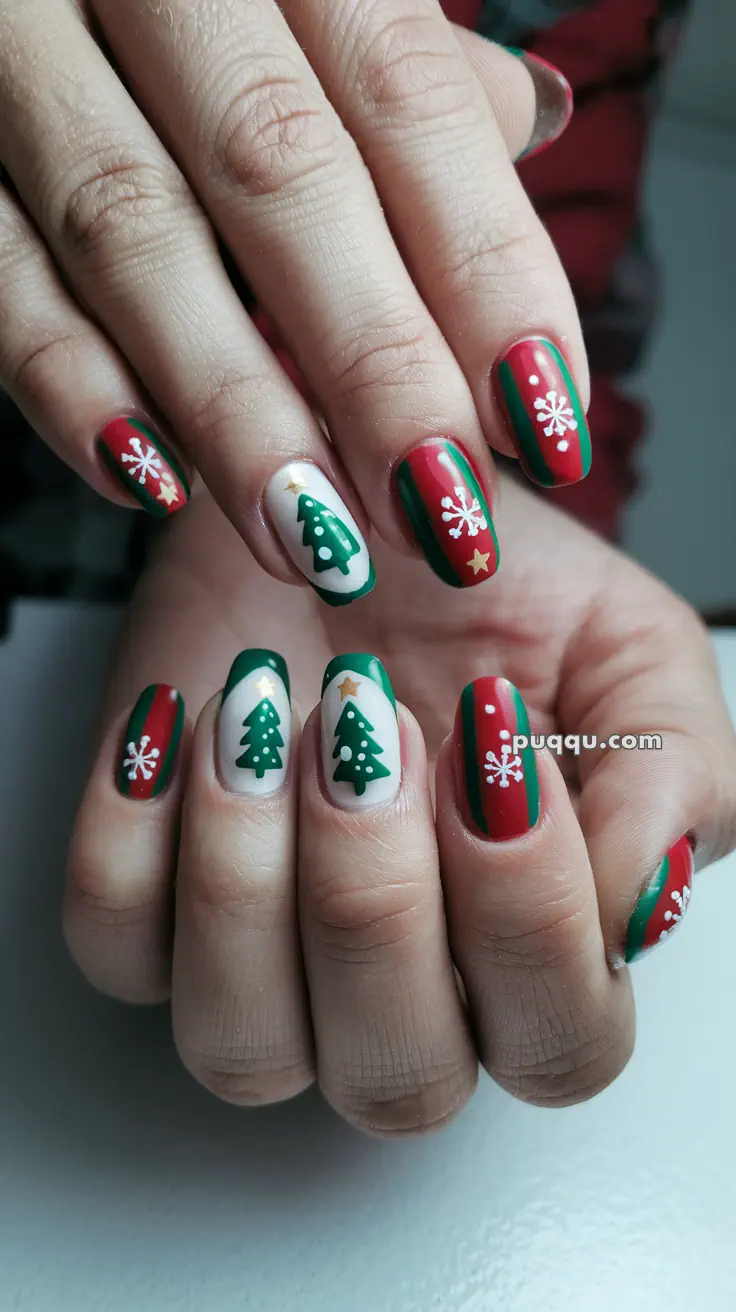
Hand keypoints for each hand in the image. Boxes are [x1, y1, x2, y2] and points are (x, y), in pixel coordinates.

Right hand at [0, 0, 581, 606]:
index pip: (408, 99)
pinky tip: (151, 483)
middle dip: (372, 362)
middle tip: (439, 512)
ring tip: (317, 540)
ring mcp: (21, 49)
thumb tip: (533, 120)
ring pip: (132, 232)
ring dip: (234, 408)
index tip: (543, 425)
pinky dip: (69, 384)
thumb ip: (407, 62)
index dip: (486, 270)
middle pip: (281, 172)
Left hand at [63, 478, 735, 1133]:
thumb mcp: (632, 653)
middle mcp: (405, 994)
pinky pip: (114, 944)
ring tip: (269, 711)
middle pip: (397, 1079)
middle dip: (377, 899)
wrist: (352, 505)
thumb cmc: (492, 593)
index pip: (558, 1043)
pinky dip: (135, 829)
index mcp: (540, 954)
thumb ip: (676, 778)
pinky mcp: (150, 907)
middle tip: (373, 724)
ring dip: (249, 876)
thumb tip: (640, 907)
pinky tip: (184, 718)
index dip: (528, 910)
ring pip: (241, 1046)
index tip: (492, 735)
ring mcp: (267, 967)